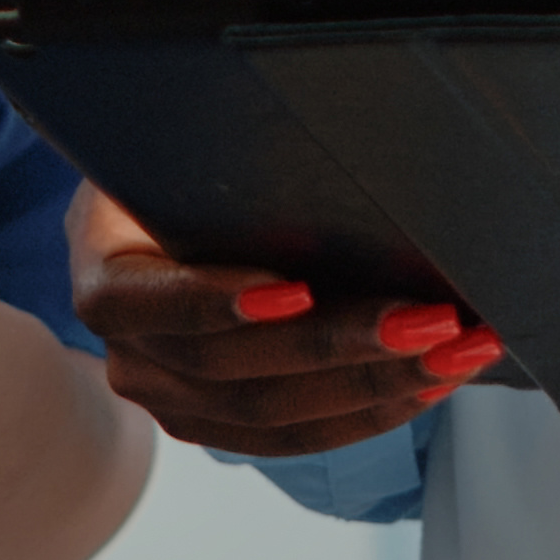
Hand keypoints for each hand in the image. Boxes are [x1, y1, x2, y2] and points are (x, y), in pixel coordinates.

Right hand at [66, 182, 492, 459]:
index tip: (295, 289)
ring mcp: (175, 400)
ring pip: (274, 415)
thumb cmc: (175, 175)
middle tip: (427, 320)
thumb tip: (316, 123)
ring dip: (376, 385)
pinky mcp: (222, 424)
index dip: (214, 302)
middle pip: (232, 369)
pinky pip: (297, 436)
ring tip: (453, 353)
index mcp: (106, 277)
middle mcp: (131, 354)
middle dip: (342, 346)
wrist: (154, 221)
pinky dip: (370, 410)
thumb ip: (221, 151)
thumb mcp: (179, 145)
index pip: (145, 303)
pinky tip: (429, 382)